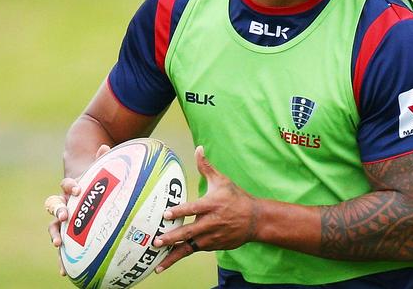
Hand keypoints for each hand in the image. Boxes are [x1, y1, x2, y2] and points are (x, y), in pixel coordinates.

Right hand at [46, 144, 110, 275]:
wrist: (85, 189)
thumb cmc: (96, 180)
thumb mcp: (100, 170)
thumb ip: (102, 160)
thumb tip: (106, 146)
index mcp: (71, 187)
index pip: (67, 184)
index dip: (71, 186)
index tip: (77, 189)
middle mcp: (63, 202)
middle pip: (54, 205)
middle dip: (57, 211)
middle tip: (64, 216)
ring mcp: (63, 219)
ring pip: (53, 227)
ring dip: (55, 235)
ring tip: (58, 244)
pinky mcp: (67, 233)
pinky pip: (64, 247)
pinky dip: (63, 259)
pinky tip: (66, 272)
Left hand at [153, 146, 258, 272]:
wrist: (255, 220)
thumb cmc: (236, 197)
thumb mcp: (222, 181)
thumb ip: (206, 167)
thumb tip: (198, 148)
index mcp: (212, 204)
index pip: (194, 208)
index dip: (180, 211)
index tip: (166, 214)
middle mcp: (211, 222)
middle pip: (190, 231)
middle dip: (173, 237)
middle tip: (157, 241)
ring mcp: (212, 236)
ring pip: (190, 247)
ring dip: (173, 255)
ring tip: (158, 263)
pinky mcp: (213, 246)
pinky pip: (194, 251)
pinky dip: (180, 257)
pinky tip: (165, 263)